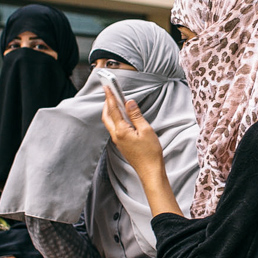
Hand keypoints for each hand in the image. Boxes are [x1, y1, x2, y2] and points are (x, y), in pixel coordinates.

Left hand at [101, 87, 183, 217]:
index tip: (107, 87)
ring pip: (110, 122)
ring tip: (115, 101)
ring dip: (111, 111)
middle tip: (110, 92)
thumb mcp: (146, 130)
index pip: (113, 109)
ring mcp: (118, 141)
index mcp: (121, 131)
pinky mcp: (121, 144)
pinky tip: (122, 116)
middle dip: (107, 103)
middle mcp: (116, 136)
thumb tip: (129, 102)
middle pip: (107, 116)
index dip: (110, 96)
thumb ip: (136, 115)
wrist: (150, 171)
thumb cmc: (150, 152)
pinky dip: (116, 119)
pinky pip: (115, 128)